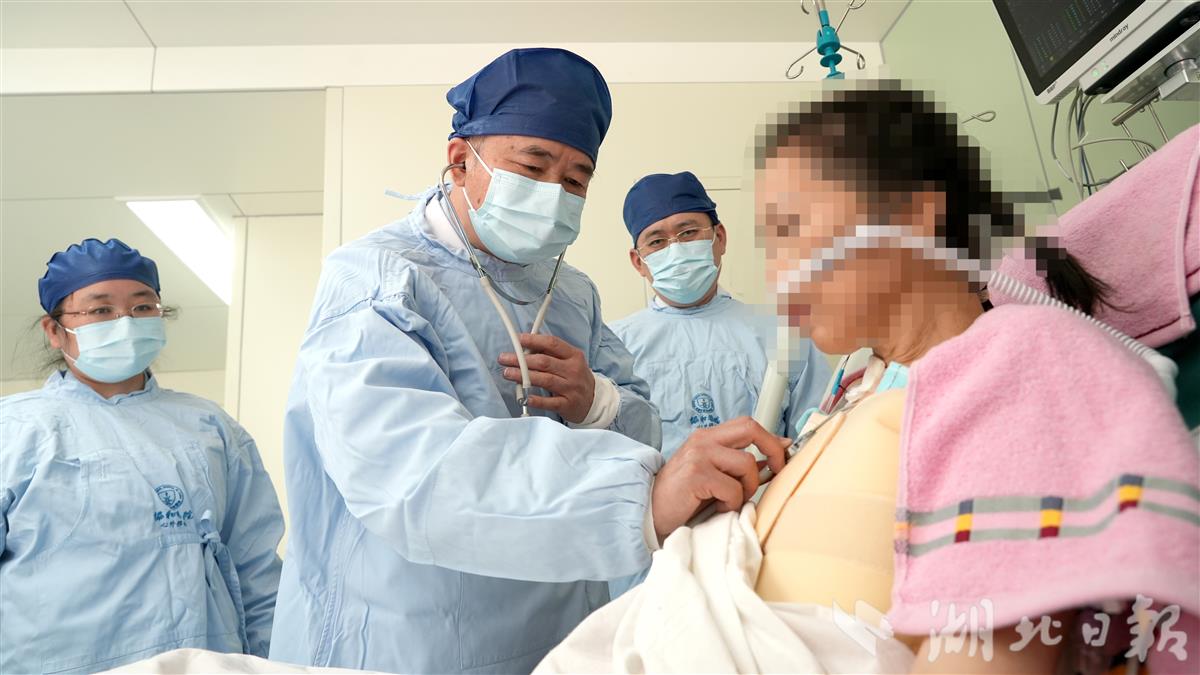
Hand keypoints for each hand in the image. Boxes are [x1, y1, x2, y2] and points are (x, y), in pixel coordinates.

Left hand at [499, 333, 595, 423]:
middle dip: (521, 360)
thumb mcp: (569, 361)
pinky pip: (549, 402)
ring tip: (508, 373)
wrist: (593, 401)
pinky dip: (536, 399)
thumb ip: (551, 354)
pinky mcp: (567, 404)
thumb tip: (526, 348)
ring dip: (523, 376)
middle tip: (504, 359)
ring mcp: (570, 388)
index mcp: (574, 356)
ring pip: (544, 380)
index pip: (553, 344)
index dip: (534, 340)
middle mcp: (573, 370)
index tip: (518, 340)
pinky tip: (524, 397)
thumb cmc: (576, 378)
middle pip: (544, 362)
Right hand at [650, 417, 789, 540]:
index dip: (772, 439)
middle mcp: (703, 440)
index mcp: (708, 437)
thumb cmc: (684, 498)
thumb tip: (773, 461)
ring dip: (747, 487)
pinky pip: (733, 488)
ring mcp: (699, 455)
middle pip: (751, 428)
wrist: (651, 513)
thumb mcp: (714, 477)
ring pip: (747, 464)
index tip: (785, 454)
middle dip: (773, 450)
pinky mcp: (696, 475)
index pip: (748, 425)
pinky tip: (718, 507)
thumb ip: (740, 467)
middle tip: (776, 472)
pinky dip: (732, 503)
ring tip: (731, 500)